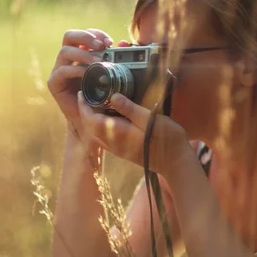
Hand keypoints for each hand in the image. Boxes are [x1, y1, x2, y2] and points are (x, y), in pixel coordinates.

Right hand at [47, 29, 129, 142]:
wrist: (91, 122)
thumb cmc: (102, 97)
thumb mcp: (112, 75)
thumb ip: (116, 59)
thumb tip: (123, 42)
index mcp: (79, 53)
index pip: (83, 34)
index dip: (95, 33)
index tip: (110, 41)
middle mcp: (66, 59)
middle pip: (69, 36)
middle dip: (86, 37)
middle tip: (101, 45)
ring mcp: (58, 70)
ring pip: (65, 51)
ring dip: (83, 54)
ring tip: (98, 62)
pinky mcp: (54, 83)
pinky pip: (62, 71)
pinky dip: (76, 70)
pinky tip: (88, 74)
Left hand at [77, 90, 194, 174]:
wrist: (175, 163)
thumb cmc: (167, 139)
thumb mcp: (150, 119)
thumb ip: (130, 109)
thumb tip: (113, 96)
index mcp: (118, 133)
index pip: (91, 119)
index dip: (83, 106)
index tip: (81, 93)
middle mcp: (113, 143)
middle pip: (90, 127)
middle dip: (85, 111)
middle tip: (85, 95)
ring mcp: (118, 149)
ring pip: (96, 133)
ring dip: (91, 119)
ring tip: (94, 104)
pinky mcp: (123, 151)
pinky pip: (104, 138)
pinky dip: (99, 126)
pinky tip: (107, 118)